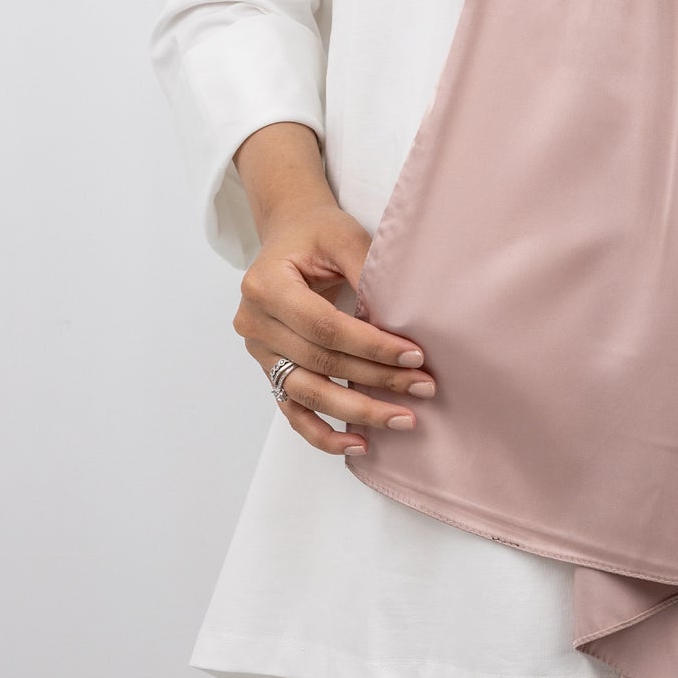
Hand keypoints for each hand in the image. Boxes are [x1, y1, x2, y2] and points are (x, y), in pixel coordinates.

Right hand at [233, 199, 436, 455]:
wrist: (289, 234)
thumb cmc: (317, 232)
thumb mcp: (342, 236)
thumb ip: (365, 267)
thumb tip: (397, 313)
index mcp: (266, 286)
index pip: (324, 327)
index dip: (370, 345)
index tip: (414, 355)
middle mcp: (254, 323)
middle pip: (320, 363)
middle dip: (375, 379)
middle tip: (422, 388)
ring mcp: (258, 352)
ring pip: (308, 394)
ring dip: (357, 412)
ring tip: (401, 419)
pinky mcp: (269, 370)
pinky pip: (293, 411)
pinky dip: (323, 433)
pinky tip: (358, 444)